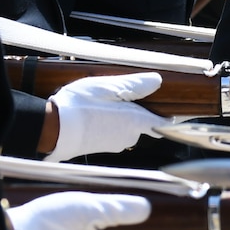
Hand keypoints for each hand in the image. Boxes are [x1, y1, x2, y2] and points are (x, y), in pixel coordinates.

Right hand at [45, 71, 168, 162]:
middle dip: (137, 111)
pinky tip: (95, 114)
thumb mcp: (110, 87)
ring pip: (126, 128)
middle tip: (122, 96)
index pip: (162, 123)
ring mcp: (115, 144)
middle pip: (143, 123)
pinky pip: (112, 134)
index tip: (175, 112)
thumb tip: (157, 82)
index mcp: (136, 121)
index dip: (169, 117)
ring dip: (120, 118)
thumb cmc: (81, 105)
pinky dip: (108, 124)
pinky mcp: (101, 148)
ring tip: (104, 103)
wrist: (53, 128)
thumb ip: (136, 85)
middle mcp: (129, 137)